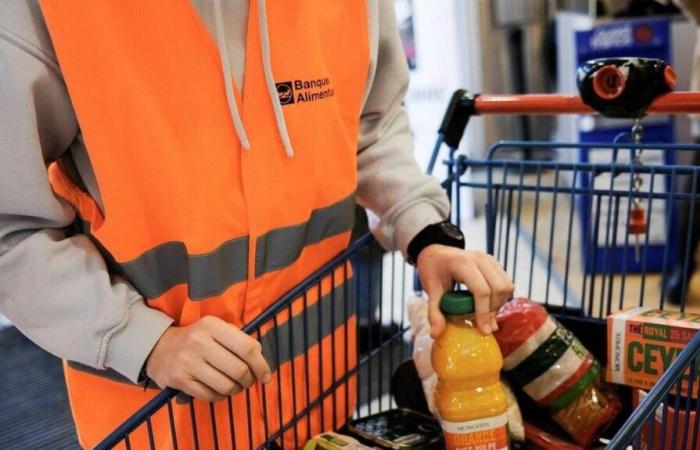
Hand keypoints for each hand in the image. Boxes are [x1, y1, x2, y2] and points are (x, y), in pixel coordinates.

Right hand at [146, 316, 271, 401]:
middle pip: (239, 370)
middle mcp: (200, 342)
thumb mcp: (217, 329)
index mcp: (213, 326)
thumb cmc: (198, 338)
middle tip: (249, 381)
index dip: (261, 365)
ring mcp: (188, 362)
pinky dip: (221, 396)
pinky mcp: (180, 380)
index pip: (247, 348)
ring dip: (236, 390)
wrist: (160, 348)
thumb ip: (240, 341)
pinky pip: (210, 396)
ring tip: (236, 386)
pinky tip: (220, 390)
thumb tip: (262, 364)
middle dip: (250, 380)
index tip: (266, 376)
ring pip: (226, 386)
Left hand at [417, 244, 513, 336]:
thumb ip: (434, 312)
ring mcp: (489, 259)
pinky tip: (487, 304)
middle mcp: (480, 258)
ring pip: (507, 286)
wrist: (435, 252)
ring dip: (499, 304)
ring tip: (484, 313)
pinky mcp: (494, 263)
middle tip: (482, 323)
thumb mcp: (430, 290)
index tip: (483, 330)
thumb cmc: (432, 269)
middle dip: (493, 309)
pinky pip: (507, 283)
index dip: (484, 312)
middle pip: (499, 288)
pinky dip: (501, 297)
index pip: (482, 291)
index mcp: (463, 263)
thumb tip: (436, 334)